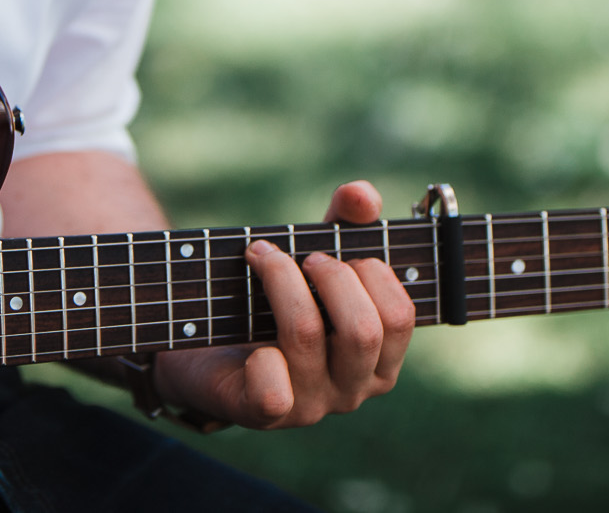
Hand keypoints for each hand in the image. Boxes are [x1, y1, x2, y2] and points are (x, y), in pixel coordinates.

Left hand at [152, 180, 413, 428]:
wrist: (207, 342)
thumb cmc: (276, 298)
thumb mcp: (316, 254)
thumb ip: (346, 220)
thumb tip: (362, 194)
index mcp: (379, 359)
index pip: (400, 317)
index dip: (372, 272)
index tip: (337, 252)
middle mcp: (352, 389)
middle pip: (362, 331)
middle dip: (331, 277)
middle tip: (303, 256)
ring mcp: (310, 406)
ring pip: (307, 337)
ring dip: (281, 282)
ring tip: (262, 258)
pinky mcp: (264, 414)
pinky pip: (272, 391)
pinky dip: (261, 355)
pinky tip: (250, 337)